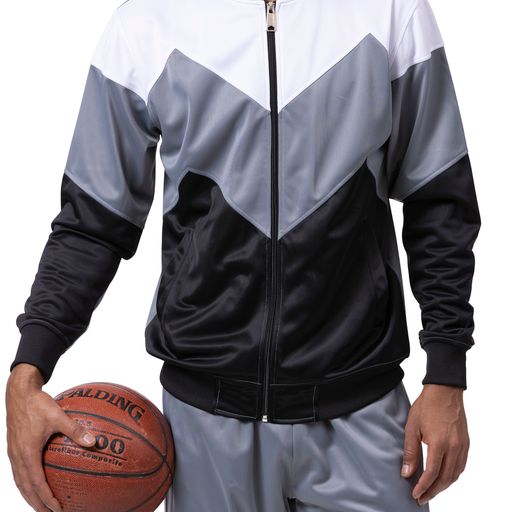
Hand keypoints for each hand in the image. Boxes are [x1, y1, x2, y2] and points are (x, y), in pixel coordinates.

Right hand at [5, 363, 96, 511]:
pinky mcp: (14, 448)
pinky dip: (26, 483)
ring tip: (41, 505)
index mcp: (27, 453)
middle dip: (37, 504)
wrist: (19, 394)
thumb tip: (93, 441)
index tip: (57, 509)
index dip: (46, 498)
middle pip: (26, 489)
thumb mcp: (59, 416)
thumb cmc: (38, 404)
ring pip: (20, 482)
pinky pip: (19, 472)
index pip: (37, 483)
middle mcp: (18, 457)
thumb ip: (75, 430)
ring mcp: (14, 454)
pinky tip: (36, 482)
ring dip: (31, 495)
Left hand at [400, 383, 469, 505]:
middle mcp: (454, 447)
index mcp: (439, 443)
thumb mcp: (412, 427)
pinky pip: (461, 466)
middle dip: (433, 491)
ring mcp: (462, 446)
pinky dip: (453, 476)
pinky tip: (444, 478)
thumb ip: (410, 451)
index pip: (432, 473)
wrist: (444, 391)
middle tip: (422, 498)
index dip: (423, 487)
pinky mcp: (466, 443)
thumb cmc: (426, 406)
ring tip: (431, 491)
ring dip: (443, 486)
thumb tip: (406, 472)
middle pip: (445, 478)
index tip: (415, 494)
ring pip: (455, 474)